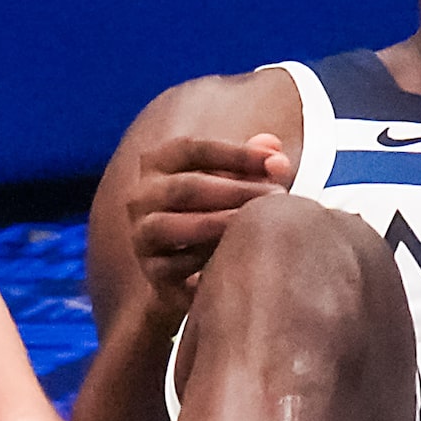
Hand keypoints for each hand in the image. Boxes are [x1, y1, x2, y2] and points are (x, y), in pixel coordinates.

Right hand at [123, 132, 290, 301]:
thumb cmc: (219, 213)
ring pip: (171, 225)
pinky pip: (175, 265)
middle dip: (235, 190)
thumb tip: (276, 155)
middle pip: (185, 187)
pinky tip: (237, 255)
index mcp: (159, 163)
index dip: (236, 153)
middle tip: (278, 195)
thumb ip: (256, 166)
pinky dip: (204, 260)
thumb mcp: (237, 184)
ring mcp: (142, 233)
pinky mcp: (151, 270)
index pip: (192, 149)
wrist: (191, 271)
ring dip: (217, 223)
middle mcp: (142, 196)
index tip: (277, 161)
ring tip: (257, 225)